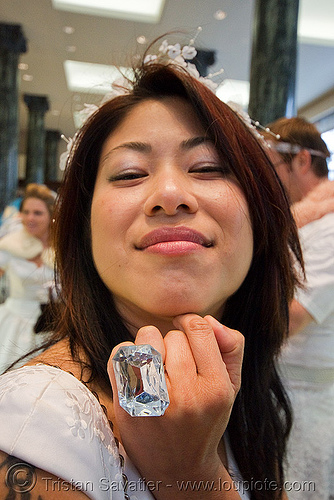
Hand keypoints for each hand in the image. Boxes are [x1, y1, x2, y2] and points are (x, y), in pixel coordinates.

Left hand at [107, 314, 243, 496]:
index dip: (191, 321)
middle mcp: (186, 396)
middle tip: (176, 364)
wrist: (179, 466)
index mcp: (215, 389)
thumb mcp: (231, 386)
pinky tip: (137, 370)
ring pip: (147, 341)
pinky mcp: (126, 407)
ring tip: (156, 363)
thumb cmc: (206, 417)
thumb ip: (231, 347)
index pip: (200, 330)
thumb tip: (209, 320)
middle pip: (173, 336)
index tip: (186, 326)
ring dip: (150, 345)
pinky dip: (127, 355)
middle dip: (173, 343)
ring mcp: (153, 403)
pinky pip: (120, 355)